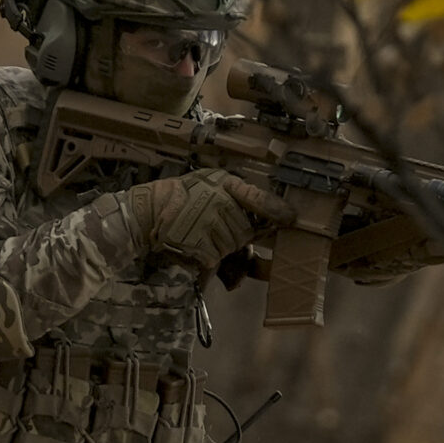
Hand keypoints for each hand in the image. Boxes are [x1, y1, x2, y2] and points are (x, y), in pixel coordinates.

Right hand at [127, 169, 293, 270]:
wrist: (151, 209)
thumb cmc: (184, 197)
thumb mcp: (210, 186)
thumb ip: (235, 199)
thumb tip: (262, 218)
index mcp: (225, 184)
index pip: (257, 198)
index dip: (276, 209)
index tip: (292, 218)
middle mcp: (220, 203)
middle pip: (245, 232)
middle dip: (235, 235)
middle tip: (213, 227)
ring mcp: (210, 224)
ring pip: (232, 246)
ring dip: (221, 246)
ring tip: (200, 233)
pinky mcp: (200, 243)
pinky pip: (215, 258)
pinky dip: (208, 257)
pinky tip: (194, 243)